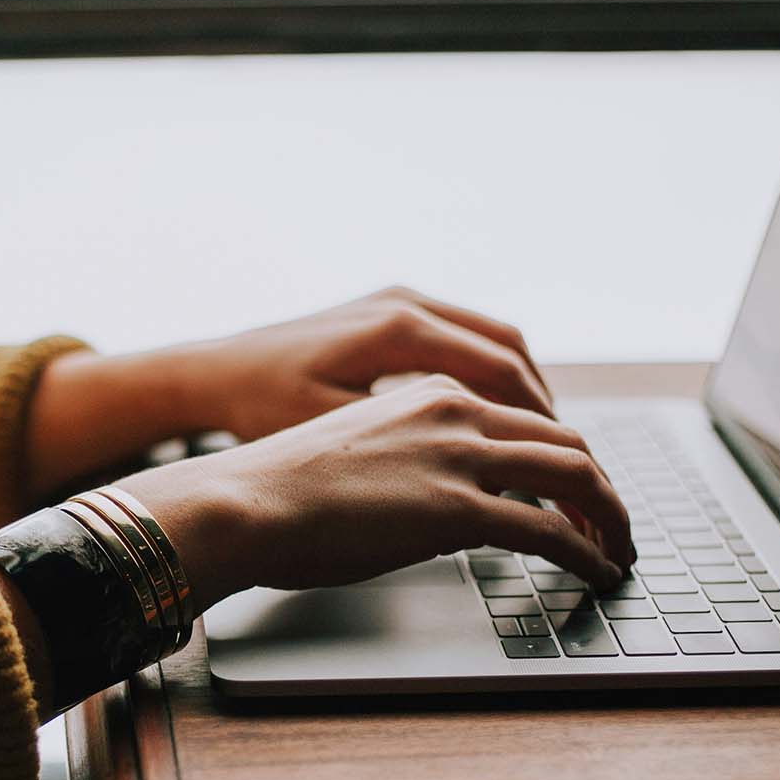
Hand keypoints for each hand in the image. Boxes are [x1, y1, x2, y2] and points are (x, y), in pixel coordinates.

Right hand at [113, 375, 633, 611]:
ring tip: (619, 551)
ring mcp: (459, 456)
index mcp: (429, 392)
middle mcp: (454, 411)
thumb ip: (407, 463)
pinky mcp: (457, 508)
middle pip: (565, 440)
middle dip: (602, 487)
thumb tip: (432, 508)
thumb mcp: (355, 453)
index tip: (576, 492)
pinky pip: (551, 530)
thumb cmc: (277, 490)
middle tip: (614, 524)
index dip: (563, 457)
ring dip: (610, 517)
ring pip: (575, 475)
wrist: (241, 502)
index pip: (524, 417)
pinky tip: (597, 572)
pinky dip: (588, 552)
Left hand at [172, 286, 553, 441]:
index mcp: (399, 329)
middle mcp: (406, 303)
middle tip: (566, 457)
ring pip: (491, 339)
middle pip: (508, 350)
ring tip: (540, 441)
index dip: (541, 423)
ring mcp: (398, 300)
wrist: (213, 372)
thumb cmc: (262, 408)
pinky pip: (462, 336)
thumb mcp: (336, 434)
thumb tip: (483, 479)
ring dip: (521, 388)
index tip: (562, 464)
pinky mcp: (387, 310)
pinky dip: (489, 374)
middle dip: (542, 406)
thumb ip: (410, 448)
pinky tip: (493, 416)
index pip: (501, 372)